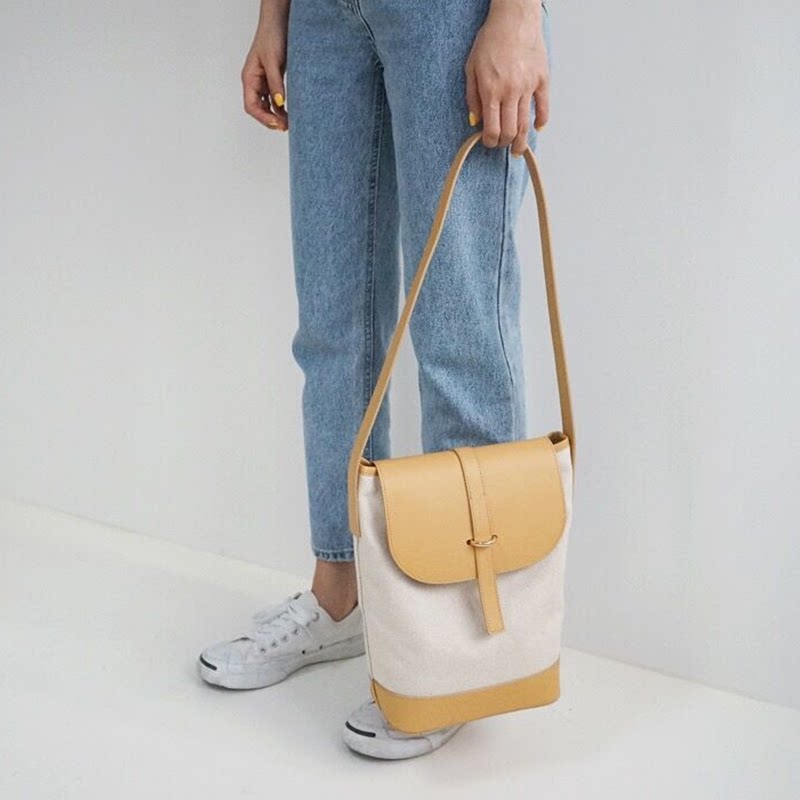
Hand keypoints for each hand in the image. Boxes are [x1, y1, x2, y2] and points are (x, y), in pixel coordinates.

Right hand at [242, 0, 290, 130]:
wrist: (278, 22)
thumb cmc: (271, 36)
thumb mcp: (274, 61)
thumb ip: (276, 83)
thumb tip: (279, 104)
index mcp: (249, 78)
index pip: (251, 106)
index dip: (263, 118)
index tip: (277, 124)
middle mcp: (254, 82)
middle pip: (258, 109)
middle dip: (270, 120)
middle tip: (286, 126)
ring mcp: (263, 82)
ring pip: (267, 106)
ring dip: (277, 116)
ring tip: (290, 123)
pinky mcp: (272, 80)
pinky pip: (274, 99)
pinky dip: (281, 108)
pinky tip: (290, 113)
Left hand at [465, 0, 549, 154]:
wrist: (514, 18)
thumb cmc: (490, 40)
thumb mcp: (471, 68)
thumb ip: (472, 97)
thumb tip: (476, 122)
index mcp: (491, 90)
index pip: (492, 129)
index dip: (489, 142)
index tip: (488, 143)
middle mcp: (511, 91)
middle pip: (511, 132)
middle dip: (504, 144)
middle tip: (502, 146)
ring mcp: (529, 86)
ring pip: (526, 124)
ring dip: (522, 141)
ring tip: (518, 149)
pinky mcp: (542, 79)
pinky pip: (544, 107)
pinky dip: (541, 121)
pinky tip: (537, 129)